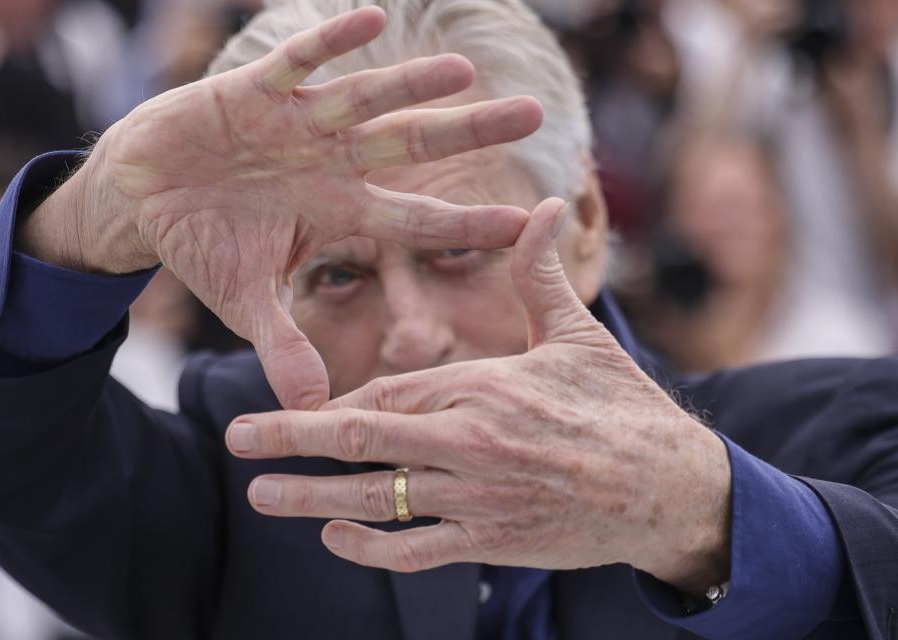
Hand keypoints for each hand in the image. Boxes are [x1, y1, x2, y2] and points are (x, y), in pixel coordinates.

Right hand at [22, 7, 542, 408]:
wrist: (145, 195)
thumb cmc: (205, 245)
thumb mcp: (247, 302)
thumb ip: (283, 346)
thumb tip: (312, 409)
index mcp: (339, 212)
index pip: (417, 219)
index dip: (469, 221)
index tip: (529, 222)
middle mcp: (331, 163)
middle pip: (411, 144)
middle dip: (467, 132)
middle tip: (534, 115)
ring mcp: (297, 124)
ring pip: (365, 100)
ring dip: (409, 85)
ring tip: (462, 71)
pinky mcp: (254, 92)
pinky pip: (296, 62)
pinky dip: (327, 43)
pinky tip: (369, 17)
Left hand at [226, 198, 732, 594]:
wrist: (670, 488)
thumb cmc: (622, 408)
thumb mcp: (578, 336)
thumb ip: (541, 276)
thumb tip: (542, 206)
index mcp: (484, 386)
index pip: (387, 390)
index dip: (332, 401)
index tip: (288, 403)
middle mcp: (470, 441)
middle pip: (362, 440)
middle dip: (290, 441)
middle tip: (235, 438)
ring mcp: (478, 497)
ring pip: (376, 499)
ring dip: (310, 498)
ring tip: (260, 495)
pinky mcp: (493, 542)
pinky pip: (416, 550)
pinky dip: (370, 545)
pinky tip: (334, 538)